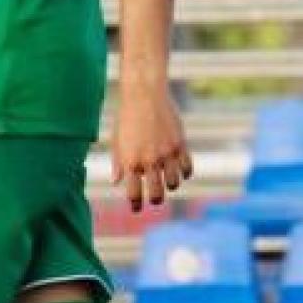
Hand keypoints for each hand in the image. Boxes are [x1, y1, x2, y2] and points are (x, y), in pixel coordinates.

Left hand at [110, 81, 192, 211]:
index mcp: (131, 161)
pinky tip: (180, 170)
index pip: (134, 193)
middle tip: (154, 199)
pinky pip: (187, 168)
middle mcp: (149, 160)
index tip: (136, 208)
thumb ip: (118, 162)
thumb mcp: (117, 140)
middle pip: (157, 193)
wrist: (144, 94)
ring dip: (170, 186)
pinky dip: (185, 173)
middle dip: (155, 200)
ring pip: (174, 183)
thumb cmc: (126, 116)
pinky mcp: (180, 144)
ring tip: (166, 182)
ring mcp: (166, 153)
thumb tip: (115, 182)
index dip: (135, 205)